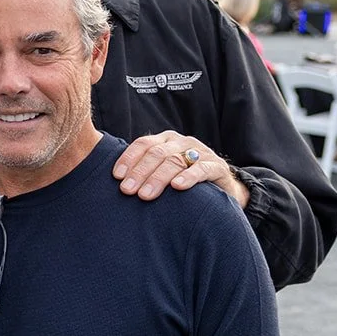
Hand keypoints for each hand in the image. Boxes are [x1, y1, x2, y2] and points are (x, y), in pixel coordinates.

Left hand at [113, 133, 249, 209]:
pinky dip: (189, 177)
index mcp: (165, 140)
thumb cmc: (183, 181)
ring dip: (158, 178)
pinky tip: (177, 186)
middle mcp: (181, 142)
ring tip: (146, 195)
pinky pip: (201, 169)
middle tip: (127, 191)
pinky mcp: (216, 166)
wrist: (221, 189)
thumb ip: (144, 172)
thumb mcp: (162, 173)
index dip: (129, 159)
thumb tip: (115, 184)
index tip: (117, 177)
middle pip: (157, 154)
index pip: (143, 144)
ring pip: (176, 161)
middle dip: (139, 173)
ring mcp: (200, 152)